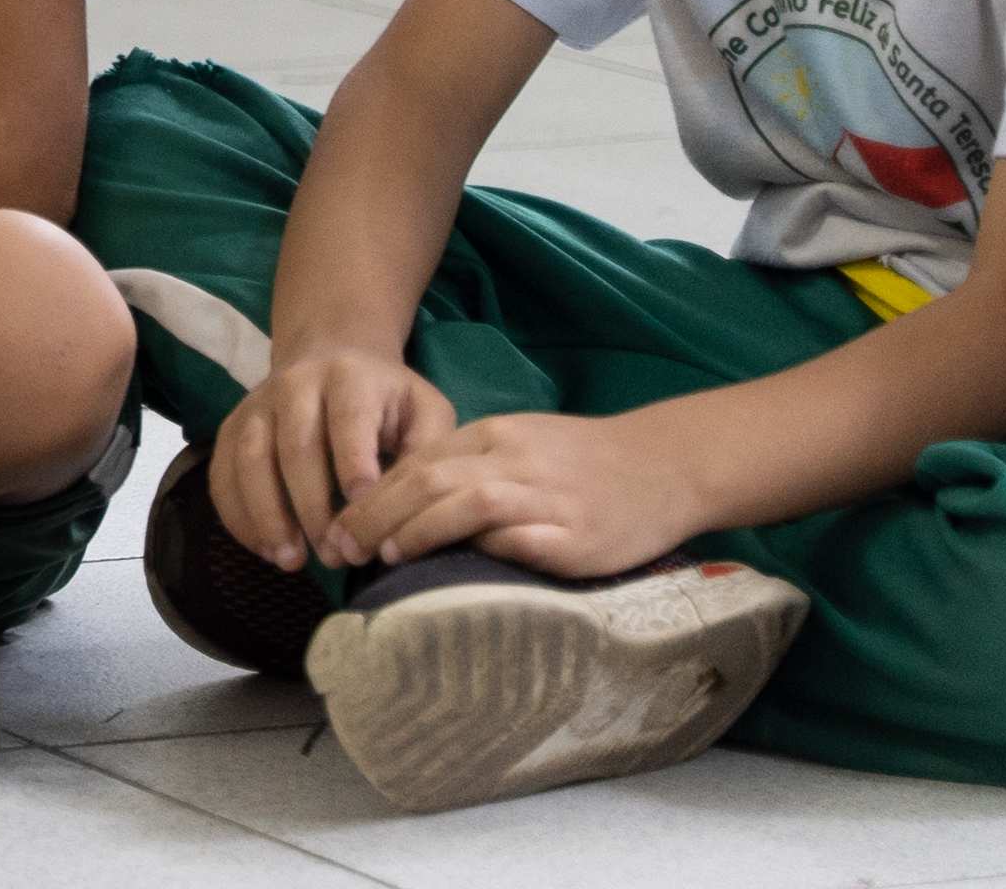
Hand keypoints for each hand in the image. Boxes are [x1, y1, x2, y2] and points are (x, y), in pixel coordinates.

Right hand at [210, 337, 453, 569]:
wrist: (332, 354)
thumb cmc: (387, 399)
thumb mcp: (424, 411)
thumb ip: (427, 452)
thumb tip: (416, 507)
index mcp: (350, 378)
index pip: (348, 419)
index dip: (353, 465)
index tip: (364, 513)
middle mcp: (295, 384)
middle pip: (295, 445)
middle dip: (312, 506)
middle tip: (334, 557)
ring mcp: (257, 404)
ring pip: (249, 457)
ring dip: (266, 513)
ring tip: (291, 561)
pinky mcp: (233, 425)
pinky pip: (222, 470)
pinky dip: (237, 513)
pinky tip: (263, 548)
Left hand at [338, 406, 703, 582]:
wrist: (667, 465)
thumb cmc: (585, 462)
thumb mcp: (520, 445)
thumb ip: (468, 467)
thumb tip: (406, 506)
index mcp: (495, 436)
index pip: (417, 462)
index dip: (372, 494)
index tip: (338, 523)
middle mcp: (515, 462)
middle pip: (430, 480)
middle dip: (378, 514)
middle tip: (342, 545)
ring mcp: (547, 499)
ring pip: (469, 503)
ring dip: (419, 530)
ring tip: (385, 554)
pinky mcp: (578, 538)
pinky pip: (525, 540)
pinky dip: (488, 551)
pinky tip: (459, 569)